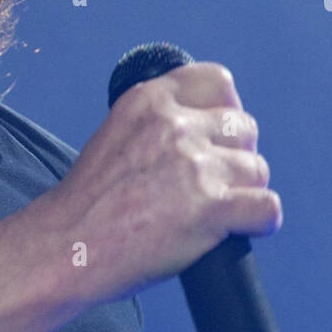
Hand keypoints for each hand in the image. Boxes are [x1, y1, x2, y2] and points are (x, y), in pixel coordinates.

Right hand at [47, 62, 281, 306]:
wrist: (65, 248)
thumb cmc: (87, 205)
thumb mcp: (116, 137)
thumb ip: (158, 125)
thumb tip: (206, 133)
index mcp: (149, 101)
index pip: (217, 82)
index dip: (225, 110)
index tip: (216, 136)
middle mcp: (174, 126)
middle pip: (243, 128)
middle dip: (235, 155)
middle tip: (211, 183)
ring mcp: (194, 166)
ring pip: (257, 169)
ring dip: (244, 192)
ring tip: (213, 213)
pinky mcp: (211, 208)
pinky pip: (267, 209)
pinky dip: (260, 222)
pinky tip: (237, 230)